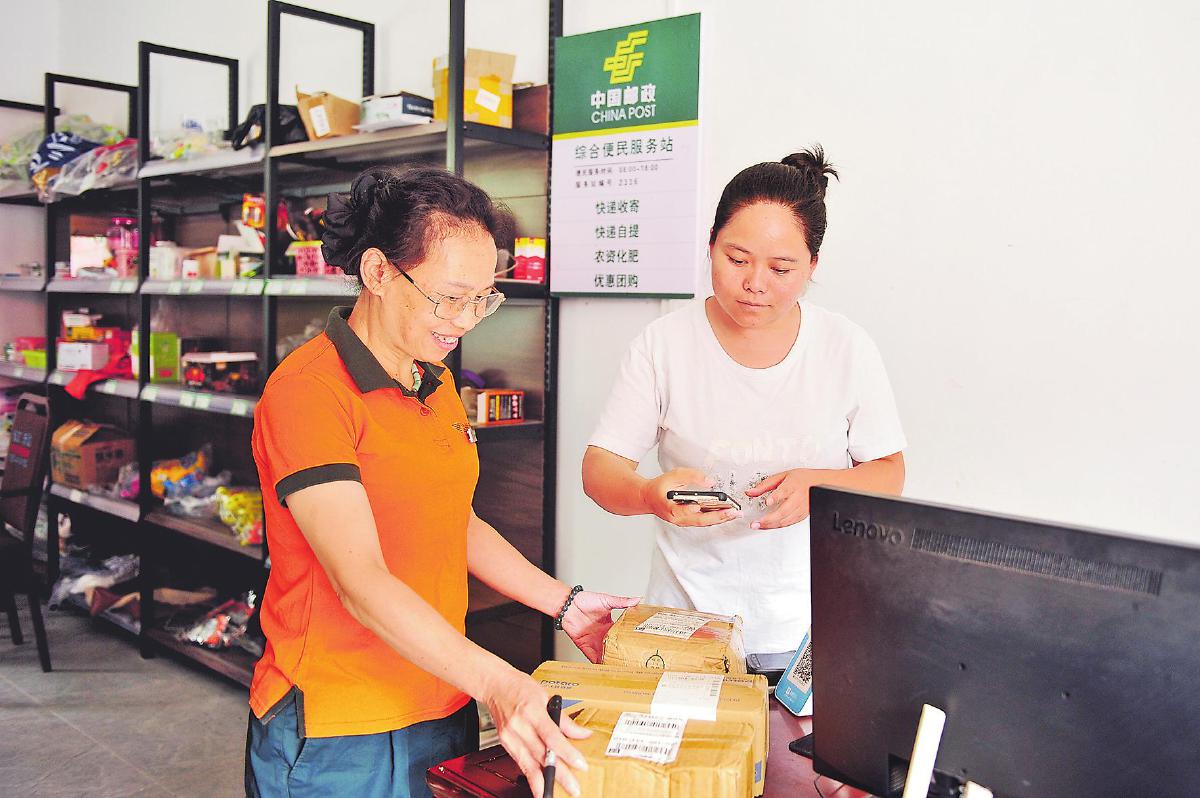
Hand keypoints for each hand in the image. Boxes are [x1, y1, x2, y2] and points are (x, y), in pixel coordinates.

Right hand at [483, 667, 590, 797]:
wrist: (495, 685)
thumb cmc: (520, 687)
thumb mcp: (546, 696)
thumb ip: (564, 719)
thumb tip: (582, 734)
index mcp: (532, 711)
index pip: (552, 736)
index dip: (567, 753)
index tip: (580, 764)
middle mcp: (519, 726)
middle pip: (541, 755)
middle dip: (558, 774)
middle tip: (573, 788)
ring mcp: (510, 736)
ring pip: (528, 764)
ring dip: (542, 782)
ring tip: (553, 794)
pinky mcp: (505, 744)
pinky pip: (520, 762)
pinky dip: (531, 776)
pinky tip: (539, 786)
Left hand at [562, 591, 639, 662]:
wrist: (569, 605)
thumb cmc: (585, 600)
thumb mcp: (606, 600)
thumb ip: (621, 602)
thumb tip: (636, 600)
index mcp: (609, 625)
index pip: (622, 636)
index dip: (629, 641)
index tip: (638, 647)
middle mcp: (602, 635)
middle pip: (614, 648)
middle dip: (622, 655)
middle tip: (632, 662)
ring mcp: (594, 642)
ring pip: (605, 655)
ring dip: (612, 661)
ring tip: (622, 669)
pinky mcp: (585, 646)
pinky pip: (592, 658)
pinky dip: (599, 664)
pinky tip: (605, 669)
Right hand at [639, 468, 740, 526]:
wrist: (649, 498)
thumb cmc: (660, 487)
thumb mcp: (673, 475)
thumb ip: (691, 476)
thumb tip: (709, 481)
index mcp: (668, 507)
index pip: (679, 510)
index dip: (689, 509)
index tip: (698, 506)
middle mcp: (676, 518)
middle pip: (698, 520)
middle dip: (717, 517)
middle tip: (732, 512)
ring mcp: (683, 522)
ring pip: (703, 523)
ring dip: (720, 519)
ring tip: (734, 513)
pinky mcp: (688, 521)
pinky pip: (703, 521)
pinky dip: (715, 518)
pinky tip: (726, 513)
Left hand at [745, 469, 822, 528]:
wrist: (821, 483)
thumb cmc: (802, 479)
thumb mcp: (782, 476)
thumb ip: (765, 485)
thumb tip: (750, 492)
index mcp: (792, 485)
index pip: (784, 491)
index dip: (776, 497)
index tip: (767, 501)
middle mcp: (798, 498)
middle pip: (784, 511)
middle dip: (768, 519)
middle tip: (756, 523)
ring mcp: (801, 508)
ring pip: (786, 520)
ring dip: (771, 525)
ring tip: (758, 526)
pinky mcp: (803, 515)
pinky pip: (789, 523)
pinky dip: (778, 526)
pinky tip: (769, 526)